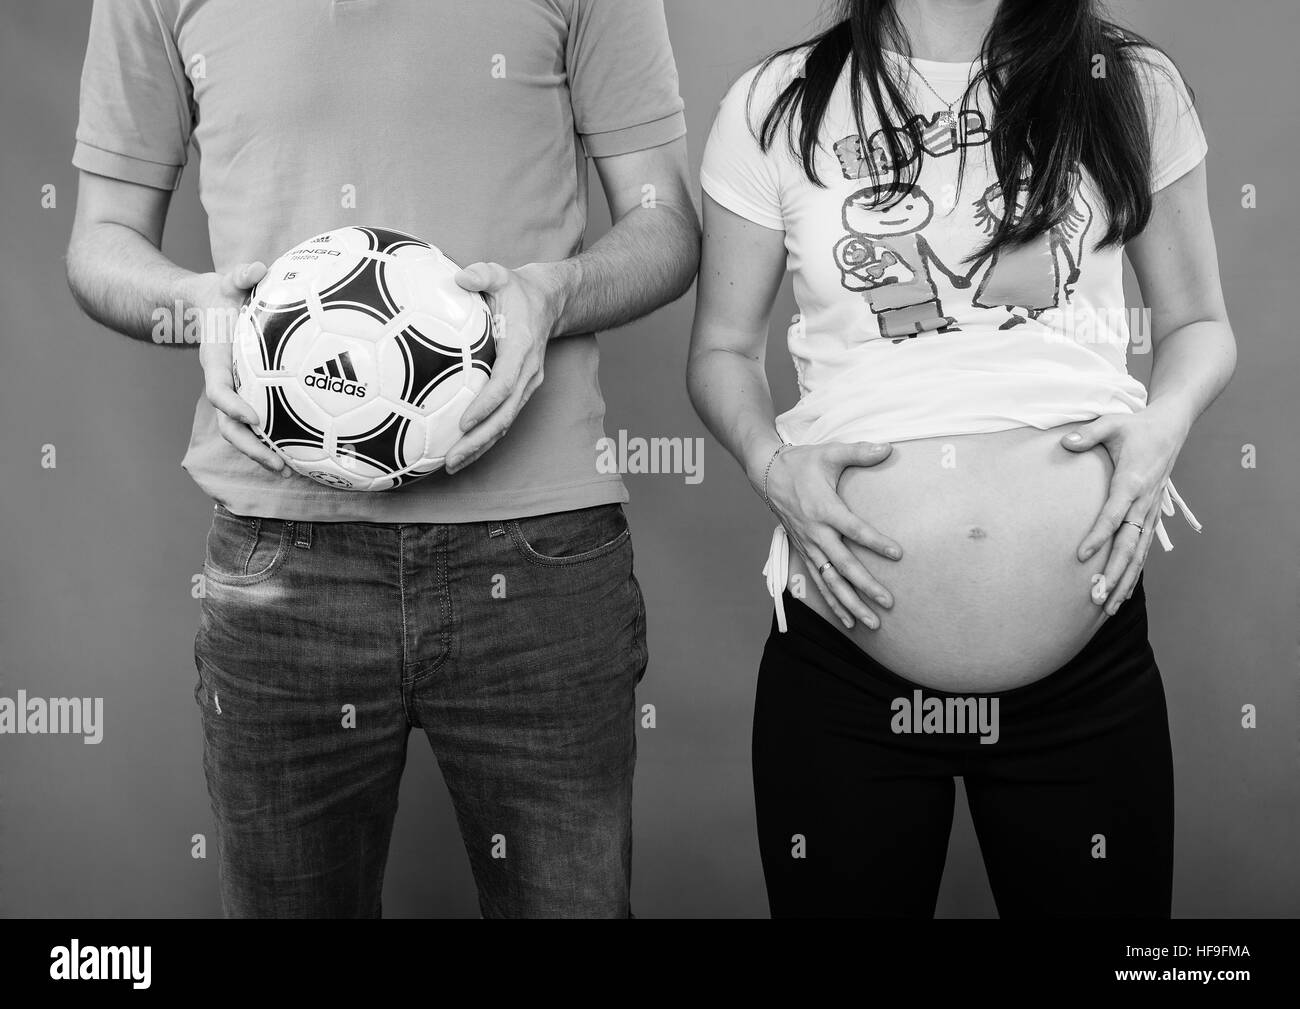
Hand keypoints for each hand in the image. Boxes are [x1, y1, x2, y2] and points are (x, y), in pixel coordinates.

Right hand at [191, 262, 288, 473]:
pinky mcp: (250, 395)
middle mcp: (224, 382)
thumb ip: (240, 274)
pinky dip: (275, 437)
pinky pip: (260, 421)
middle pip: (230, 425)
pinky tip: (303, 451)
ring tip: (289, 470)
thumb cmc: (223, 294)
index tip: (254, 417)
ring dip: (262, 452)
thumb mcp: (228, 280)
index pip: (219, 390)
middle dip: (250, 447)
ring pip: (243, 431)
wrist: (207, 307)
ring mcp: (236, 392)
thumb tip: (257, 268)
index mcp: (217, 360)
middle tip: (278, 464)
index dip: (233, 406)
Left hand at [445, 261, 569, 472]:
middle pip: (504, 416)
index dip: (485, 405)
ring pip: (504, 424)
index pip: (504, 384)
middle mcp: (528, 374)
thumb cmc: (518, 289)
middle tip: (451, 460)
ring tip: (451, 466)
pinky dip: (483, 438)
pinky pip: (501, 419)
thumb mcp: (502, 274)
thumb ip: (483, 274)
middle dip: (479, 441)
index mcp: (522, 349)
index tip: (464, 422)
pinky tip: (459, 451)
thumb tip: (460, 278)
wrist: (550, 302)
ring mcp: (526, 385)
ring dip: (480, 447)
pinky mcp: (519, 391)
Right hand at [760, 441, 902, 629]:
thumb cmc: (802, 462)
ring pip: (830, 581)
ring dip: (849, 604)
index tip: (898, 553)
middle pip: (842, 565)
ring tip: (871, 623)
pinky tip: (848, 620)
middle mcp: (815, 533)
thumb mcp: (830, 452)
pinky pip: (819, 582)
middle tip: (888, 603)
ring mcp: (808, 546)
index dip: (875, 542)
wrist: (767, 473)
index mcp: (824, 509)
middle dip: (865, 586)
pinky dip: (833, 602)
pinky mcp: (804, 552)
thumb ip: (860, 452)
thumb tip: (889, 448)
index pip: (854, 529)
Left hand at [1062, 403, 1193, 614]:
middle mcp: (1144, 501)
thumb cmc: (1136, 426)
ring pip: (1139, 553)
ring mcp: (1150, 511)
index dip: (1099, 536)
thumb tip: (1065, 442)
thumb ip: (1088, 434)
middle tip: (1098, 598)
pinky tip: (1123, 592)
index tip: (1082, 556)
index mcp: (1133, 481)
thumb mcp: (1111, 423)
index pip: (1114, 515)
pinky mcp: (1151, 515)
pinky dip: (1134, 571)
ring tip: (1109, 607)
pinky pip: (1143, 548)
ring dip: (1125, 580)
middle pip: (1130, 544)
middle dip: (1114, 572)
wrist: (1170, 427)